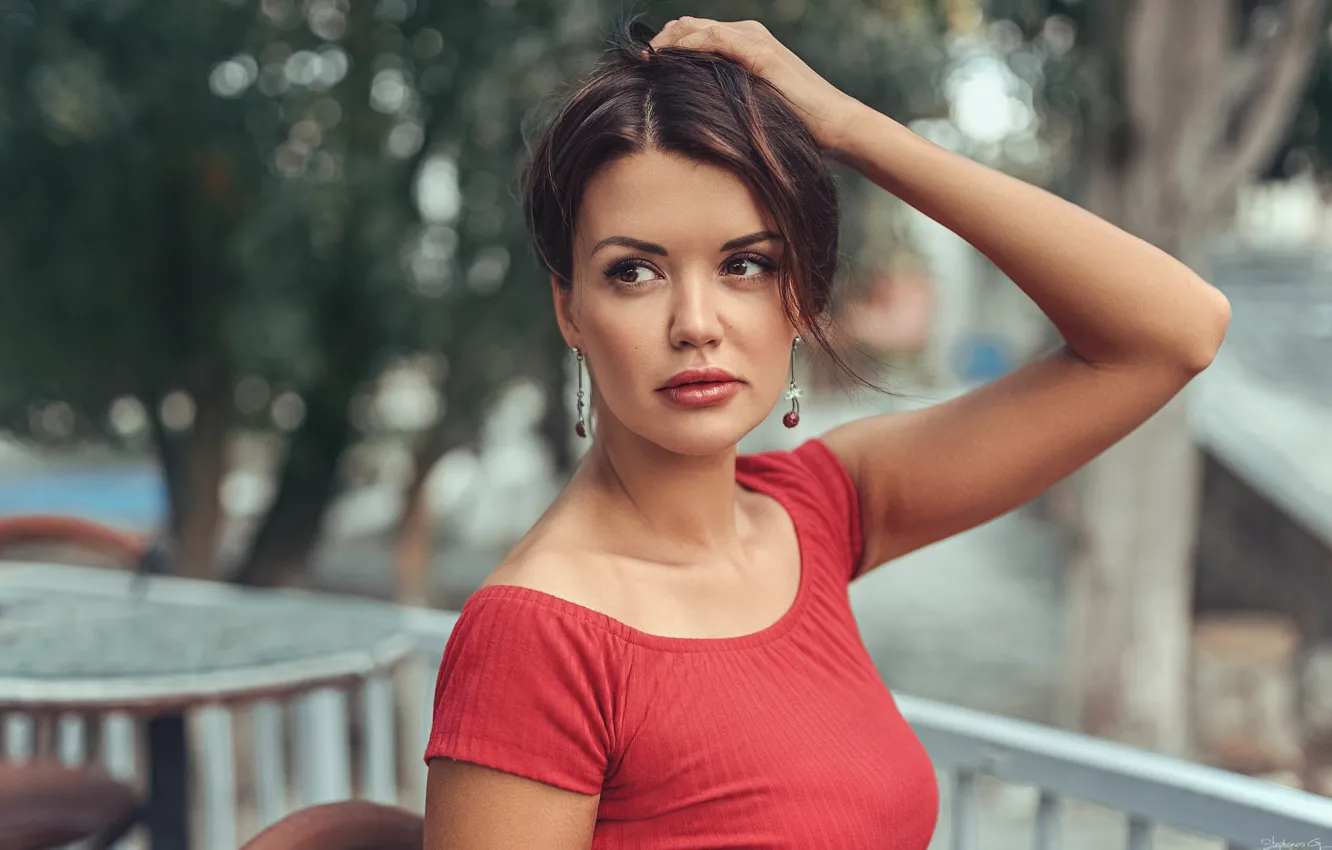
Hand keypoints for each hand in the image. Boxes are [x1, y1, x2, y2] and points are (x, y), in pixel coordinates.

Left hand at [649, 17, 861, 153]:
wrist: (835, 126)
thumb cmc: (798, 125)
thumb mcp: (753, 108)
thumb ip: (728, 99)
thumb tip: (694, 115)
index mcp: (746, 45)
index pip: (698, 33)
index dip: (669, 44)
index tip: (644, 63)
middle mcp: (750, 36)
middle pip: (693, 25)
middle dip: (664, 39)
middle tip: (641, 59)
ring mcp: (756, 42)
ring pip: (701, 28)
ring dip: (670, 40)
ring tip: (648, 57)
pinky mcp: (762, 54)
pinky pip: (716, 40)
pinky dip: (690, 45)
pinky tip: (671, 56)